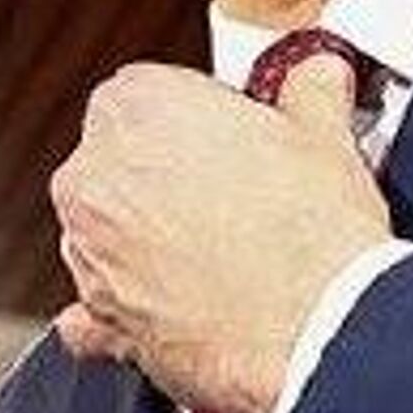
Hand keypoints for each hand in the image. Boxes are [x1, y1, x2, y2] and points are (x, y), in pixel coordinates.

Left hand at [50, 55, 391, 412]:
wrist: (319, 335)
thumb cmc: (313, 234)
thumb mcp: (325, 136)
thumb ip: (309, 91)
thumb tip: (317, 78)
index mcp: (134, 106)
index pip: (149, 91)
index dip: (197, 117)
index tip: (233, 139)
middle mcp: (92, 174)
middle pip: (118, 159)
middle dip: (164, 176)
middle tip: (234, 198)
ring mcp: (87, 250)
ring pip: (105, 230)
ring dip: (145, 239)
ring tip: (224, 256)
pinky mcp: (97, 318)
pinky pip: (94, 306)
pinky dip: (121, 309)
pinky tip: (175, 308)